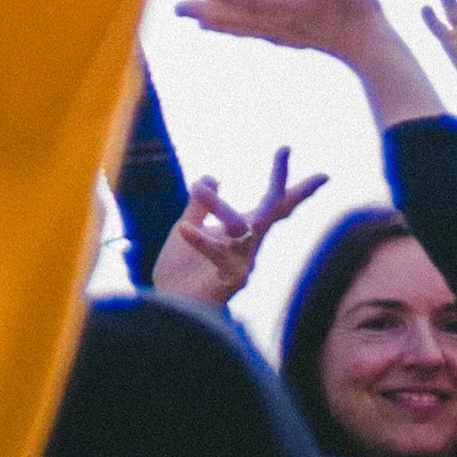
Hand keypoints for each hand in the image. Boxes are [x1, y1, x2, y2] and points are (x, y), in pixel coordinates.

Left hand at [151, 147, 326, 307]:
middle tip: (284, 152)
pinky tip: (182, 229)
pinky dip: (203, 240)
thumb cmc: (183, 272)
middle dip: (282, 183)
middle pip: (272, 211)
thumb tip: (211, 174)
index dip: (282, 179)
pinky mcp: (229, 281)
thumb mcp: (188, 225)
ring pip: (242, 227)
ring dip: (220, 205)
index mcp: (240, 231)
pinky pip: (221, 255)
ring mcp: (242, 263)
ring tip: (197, 187)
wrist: (169, 307)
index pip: (269, 203)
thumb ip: (199, 204)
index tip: (287, 148)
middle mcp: (248, 245)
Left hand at [174, 0, 389, 65]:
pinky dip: (242, 31)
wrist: (374, 47)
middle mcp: (276, 18)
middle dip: (204, 9)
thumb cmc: (353, 6)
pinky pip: (259, 34)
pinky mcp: (296, 37)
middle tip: (175, 9)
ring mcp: (286, 31)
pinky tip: (242, 30)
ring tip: (196, 22)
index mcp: (278, 1)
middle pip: (232, 14)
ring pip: (244, 27)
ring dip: (219, 22)